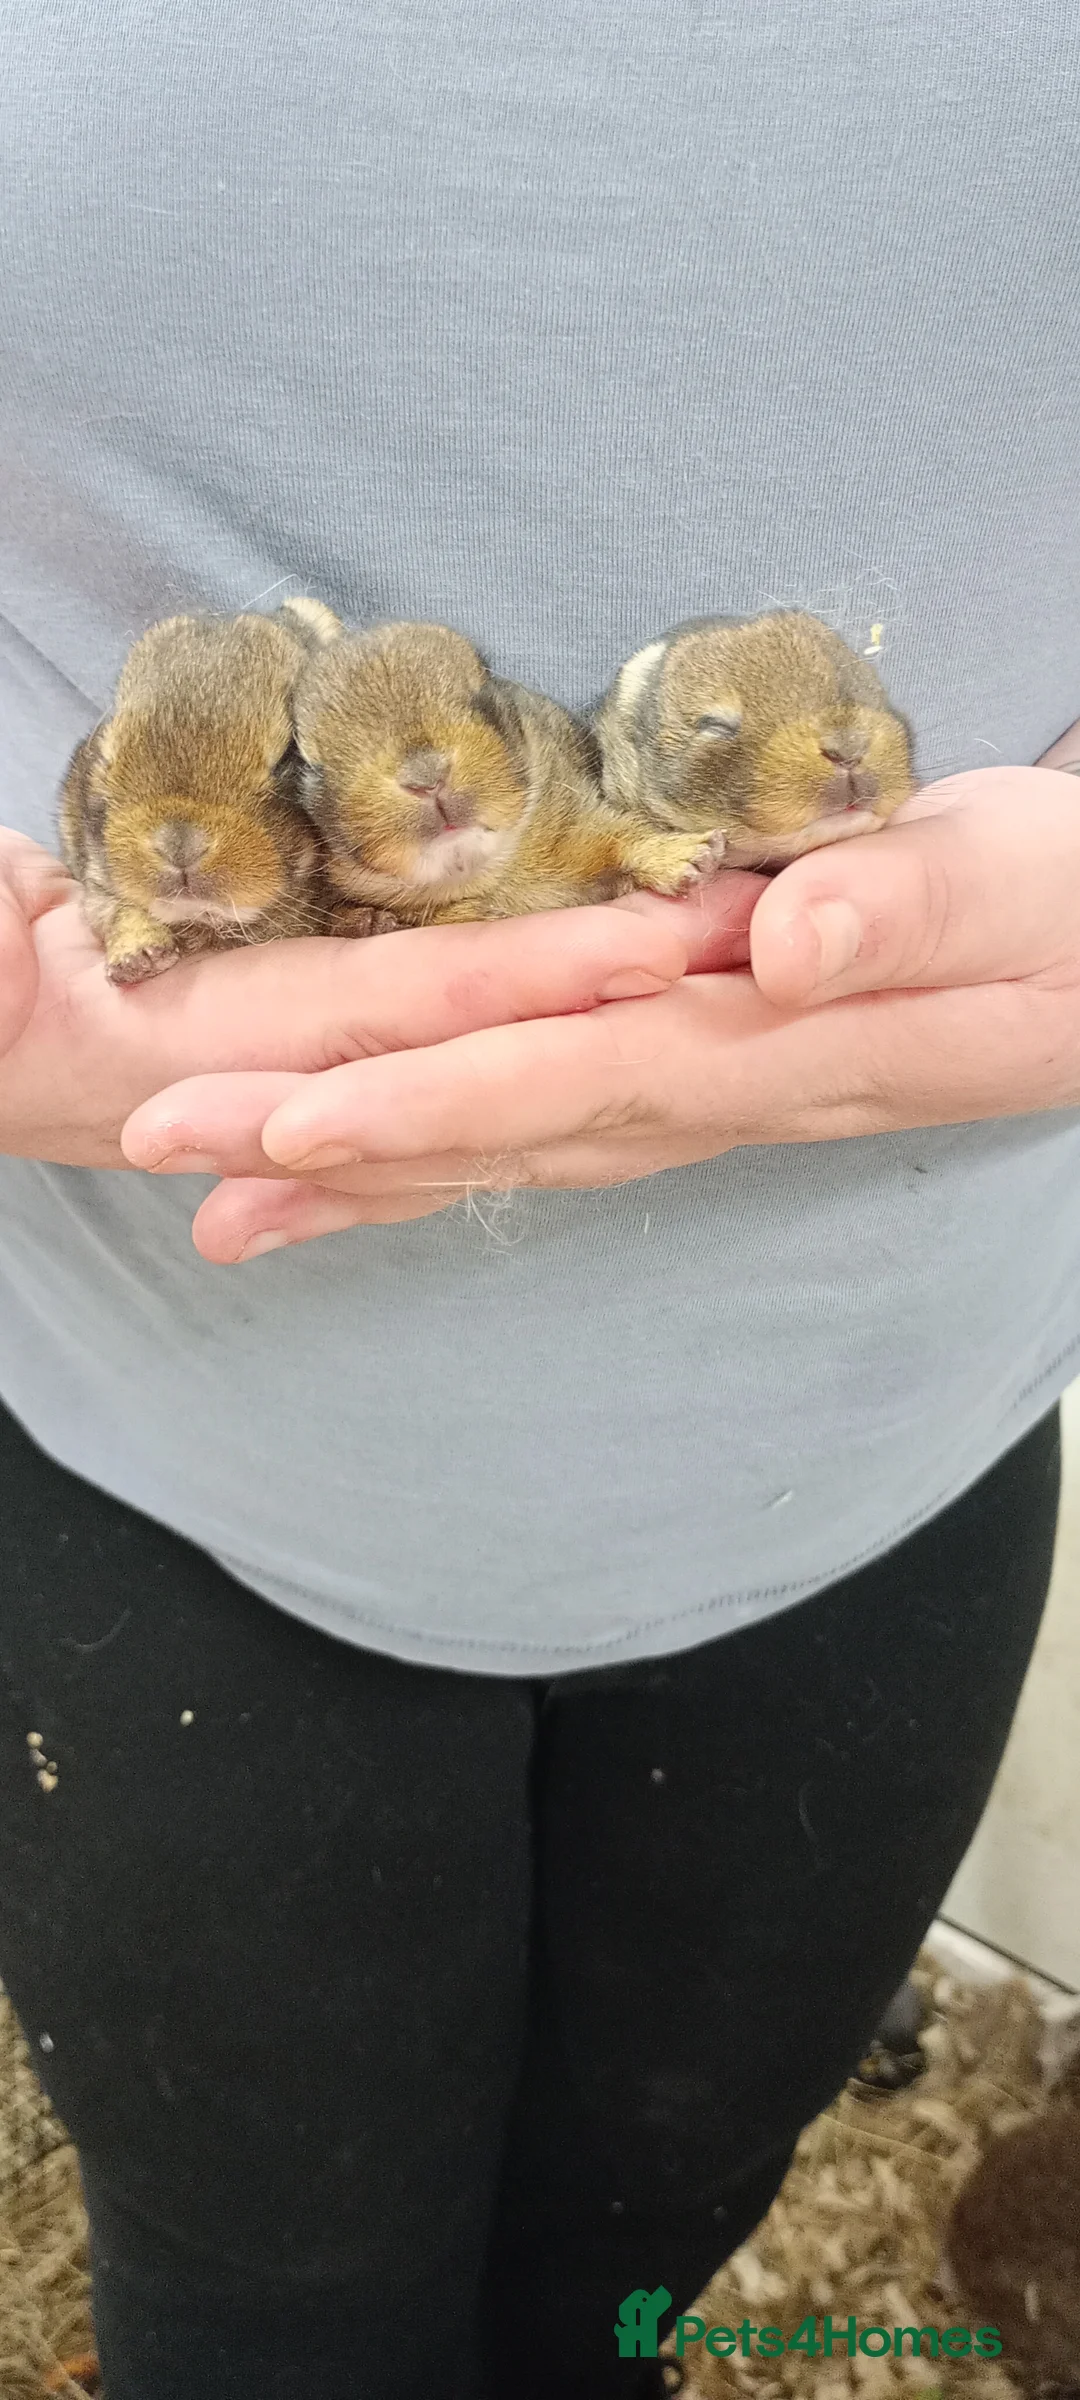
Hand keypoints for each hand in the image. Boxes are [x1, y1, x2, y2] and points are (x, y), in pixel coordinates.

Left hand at [121, 767, 1079, 1259]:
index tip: (293, 1119)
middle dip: (331, 1150)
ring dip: (361, 1176)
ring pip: (510, 1153)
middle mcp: (718, 1095)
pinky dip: (446, 1158)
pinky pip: (552, 1137)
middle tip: (166, 1154)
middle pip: (499, 1135)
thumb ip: (908, 912)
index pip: (574, 1080)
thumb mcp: (1013, 888)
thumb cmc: (1069, 908)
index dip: (433, 1103)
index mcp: (776, 1044)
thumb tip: (788, 942)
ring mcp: (706, 1102)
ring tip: (218, 1200)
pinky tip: (365, 1171)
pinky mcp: (705, 1083)